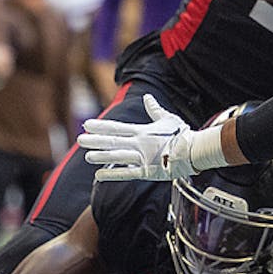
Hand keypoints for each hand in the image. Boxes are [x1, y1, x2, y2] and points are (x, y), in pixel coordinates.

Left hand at [78, 94, 197, 181]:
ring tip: (87, 156)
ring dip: (101, 156)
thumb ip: (154, 110)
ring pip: (117, 157)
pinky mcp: (146, 172)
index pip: (117, 127)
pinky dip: (111, 175)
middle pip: (113, 141)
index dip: (101, 126)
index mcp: (142, 131)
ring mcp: (141, 158)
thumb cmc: (182, 134)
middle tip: (79, 139)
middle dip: (95, 140)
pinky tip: (98, 176)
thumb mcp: (167, 119)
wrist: (193, 150)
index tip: (87, 124)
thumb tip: (147, 97)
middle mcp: (139, 143)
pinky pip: (125, 174)